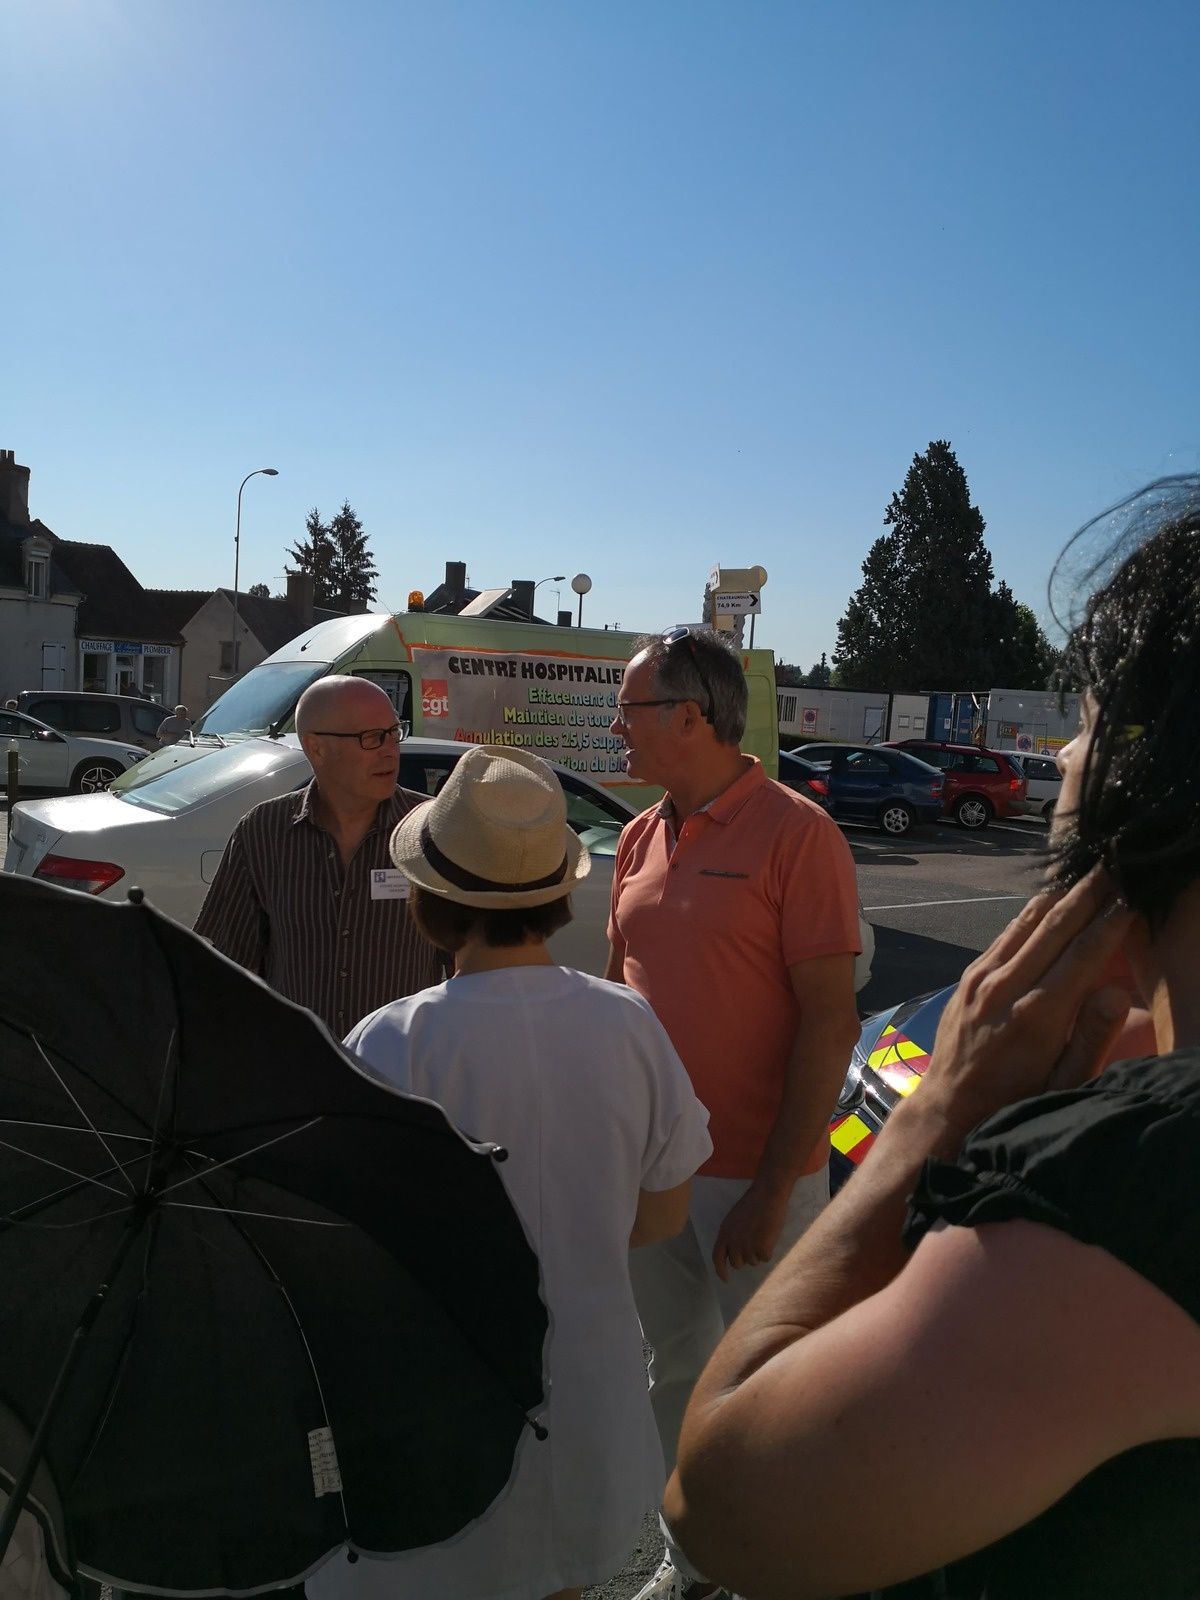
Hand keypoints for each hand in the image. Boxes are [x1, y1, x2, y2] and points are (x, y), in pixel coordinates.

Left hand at [712, 1181, 791, 1282]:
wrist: (767, 1195)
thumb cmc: (752, 1204)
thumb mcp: (733, 1219)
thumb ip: (731, 1235)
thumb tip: (734, 1251)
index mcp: (724, 1234)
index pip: (717, 1258)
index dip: (720, 1270)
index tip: (725, 1279)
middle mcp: (733, 1243)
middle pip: (737, 1263)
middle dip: (744, 1258)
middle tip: (753, 1244)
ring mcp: (748, 1247)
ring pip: (753, 1262)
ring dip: (758, 1252)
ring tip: (762, 1234)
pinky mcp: (762, 1249)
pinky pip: (765, 1258)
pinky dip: (768, 1250)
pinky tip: (769, 1235)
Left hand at [919, 865, 1133, 1146]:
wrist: (948, 1108)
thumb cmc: (1017, 1102)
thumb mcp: (1063, 1085)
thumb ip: (1090, 1038)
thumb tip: (1112, 991)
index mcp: (1037, 1015)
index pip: (1084, 955)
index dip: (1112, 922)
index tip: (1134, 895)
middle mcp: (1006, 987)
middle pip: (1055, 927)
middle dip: (1088, 892)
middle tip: (1113, 861)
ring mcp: (982, 978)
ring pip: (1026, 922)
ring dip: (1060, 894)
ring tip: (1086, 870)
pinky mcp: (968, 976)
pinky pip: (1005, 935)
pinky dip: (1031, 912)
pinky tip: (1049, 900)